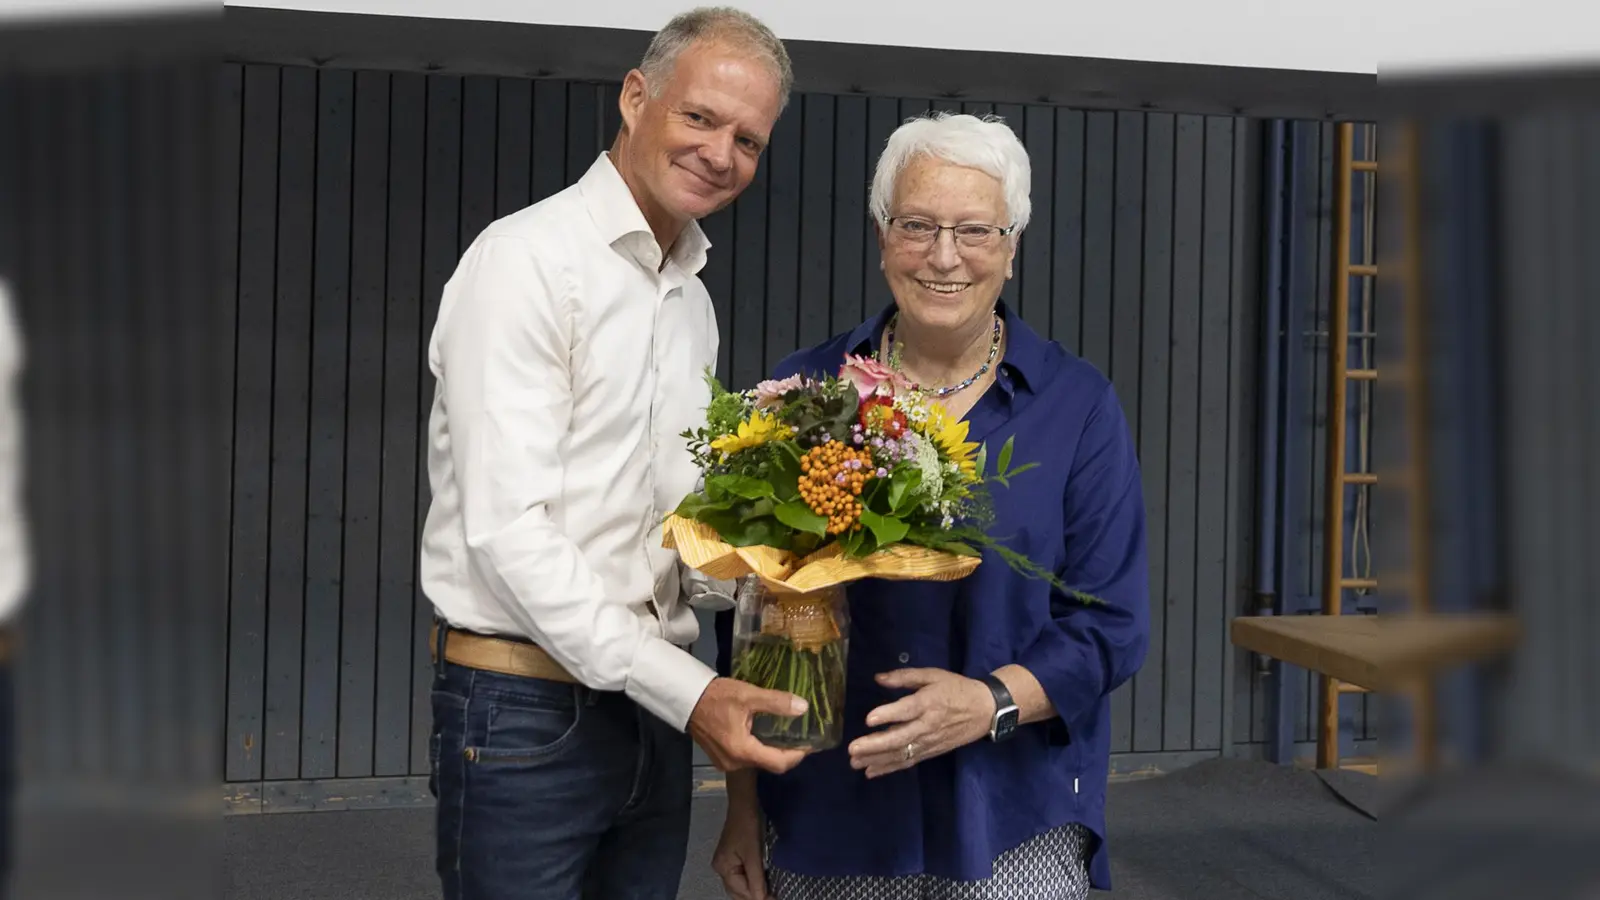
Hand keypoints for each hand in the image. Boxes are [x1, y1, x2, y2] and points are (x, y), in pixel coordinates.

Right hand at [689, 677, 809, 773]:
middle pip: (769, 764)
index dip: (798, 755)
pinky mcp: (720, 757)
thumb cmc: (716, 696)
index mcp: (743, 751)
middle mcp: (735, 763)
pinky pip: (746, 758)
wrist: (685, 698)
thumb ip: (777, 703)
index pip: (779, 763)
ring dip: (772, 751)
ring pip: (758, 762)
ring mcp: (726, 763)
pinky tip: (764, 734)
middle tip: (801, 736)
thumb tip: (803, 707)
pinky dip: (758, 749)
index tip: (811, 744)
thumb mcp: (748, 696)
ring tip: (785, 733)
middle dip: (787, 753)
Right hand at [710, 805, 766, 899]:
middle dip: (754, 896)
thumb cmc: (747, 826)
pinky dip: (751, 881)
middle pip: (737, 891)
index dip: (758, 896)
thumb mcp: (753, 854)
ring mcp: (725, 862)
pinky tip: (761, 882)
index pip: (741, 891)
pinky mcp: (732, 857)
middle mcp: (721, 868)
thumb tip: (760, 899)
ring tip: (770, 892)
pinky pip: (740, 876)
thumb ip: (756, 878)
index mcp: (723, 868)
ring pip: (739, 885)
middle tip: (773, 896)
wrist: (743, 805)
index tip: (775, 898)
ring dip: (753, 890)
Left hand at [847, 668, 993, 778]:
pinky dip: (889, 768)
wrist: (984, 710)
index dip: (888, 714)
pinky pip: (908, 762)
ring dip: (877, 759)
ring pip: (901, 753)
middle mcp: (928, 725)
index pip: (907, 710)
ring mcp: (929, 742)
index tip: (868, 719)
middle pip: (900, 737)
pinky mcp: (931, 752)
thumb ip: (905, 676)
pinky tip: (871, 772)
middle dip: (875, 745)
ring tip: (855, 763)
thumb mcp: (933, 675)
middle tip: (852, 749)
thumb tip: (878, 678)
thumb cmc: (956, 688)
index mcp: (929, 702)